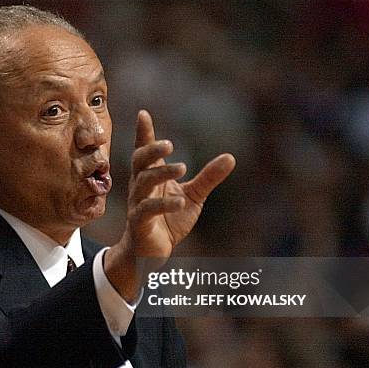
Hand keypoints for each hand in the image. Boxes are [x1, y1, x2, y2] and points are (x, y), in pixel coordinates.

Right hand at [105, 110, 235, 301]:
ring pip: (143, 183)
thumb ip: (208, 178)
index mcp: (151, 177)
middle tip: (169, 144)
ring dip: (162, 174)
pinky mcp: (140, 222)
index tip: (143, 114)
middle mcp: (141, 187)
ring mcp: (138, 204)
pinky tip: (179, 201)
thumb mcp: (193, 196)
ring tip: (183, 167)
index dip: (143, 133)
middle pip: (139, 161)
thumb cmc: (168, 220)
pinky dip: (163, 204)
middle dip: (151, 150)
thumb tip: (230, 157)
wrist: (151, 253)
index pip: (144, 151)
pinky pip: (147, 210)